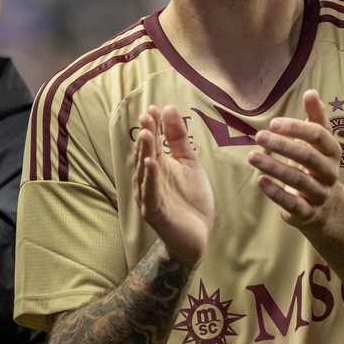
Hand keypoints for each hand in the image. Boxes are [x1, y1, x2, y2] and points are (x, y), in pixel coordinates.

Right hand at [133, 104, 214, 266]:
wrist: (198, 234)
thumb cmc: (190, 199)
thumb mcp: (189, 162)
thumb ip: (178, 138)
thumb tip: (168, 108)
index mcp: (157, 167)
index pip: (151, 142)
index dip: (152, 126)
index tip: (153, 108)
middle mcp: (149, 180)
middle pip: (145, 154)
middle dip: (146, 135)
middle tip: (147, 116)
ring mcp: (149, 196)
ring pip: (145, 172)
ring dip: (145, 152)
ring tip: (147, 134)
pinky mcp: (155, 212)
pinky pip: (150, 193)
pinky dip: (150, 178)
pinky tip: (151, 163)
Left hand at [248, 89, 342, 230]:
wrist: (326, 207)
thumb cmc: (316, 163)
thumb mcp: (319, 141)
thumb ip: (316, 116)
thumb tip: (311, 91)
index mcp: (332, 151)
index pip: (318, 135)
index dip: (296, 128)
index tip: (273, 122)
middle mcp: (329, 172)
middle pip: (308, 157)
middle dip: (282, 145)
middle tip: (259, 136)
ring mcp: (320, 194)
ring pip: (298, 180)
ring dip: (273, 167)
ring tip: (252, 156)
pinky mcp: (308, 212)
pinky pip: (293, 204)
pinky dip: (276, 193)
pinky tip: (260, 181)